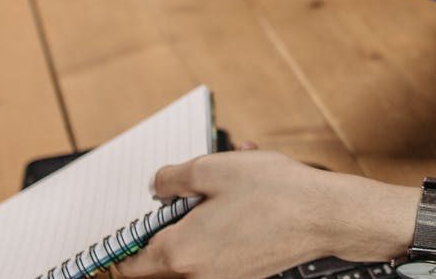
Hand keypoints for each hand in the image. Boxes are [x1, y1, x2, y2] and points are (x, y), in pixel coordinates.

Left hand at [120, 149, 415, 278]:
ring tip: (210, 192)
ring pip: (191, 257)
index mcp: (181, 253)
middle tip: (165, 205)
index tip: (109, 243)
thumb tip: (158, 187)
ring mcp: (224, 278)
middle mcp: (199, 275)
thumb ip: (172, 179)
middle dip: (157, 235)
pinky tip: (237, 199)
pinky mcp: (245, 273)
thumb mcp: (211, 168)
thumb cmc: (275, 192)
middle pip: (160, 264)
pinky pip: (216, 255)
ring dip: (191, 229)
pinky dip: (216, 232)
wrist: (326, 215)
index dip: (116, 252)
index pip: (130, 266)